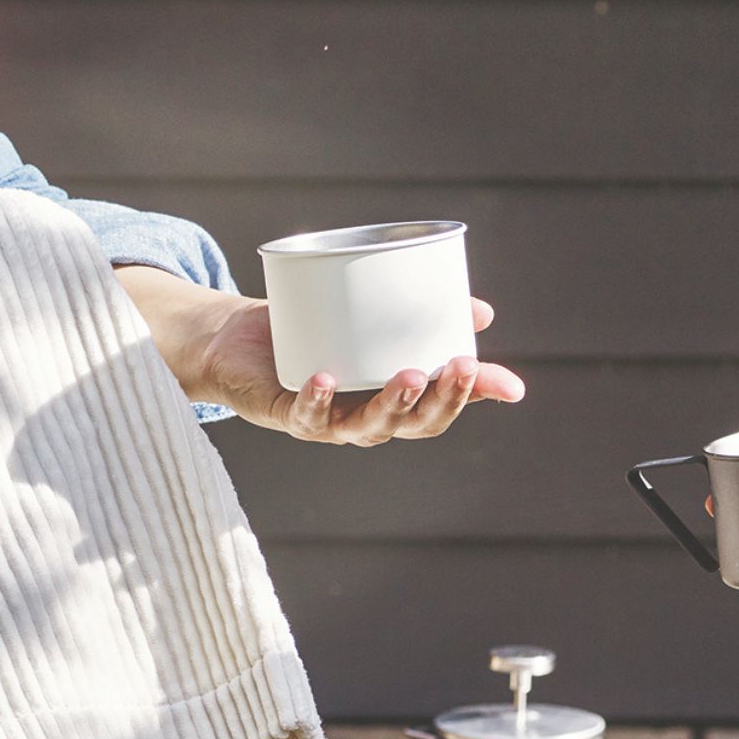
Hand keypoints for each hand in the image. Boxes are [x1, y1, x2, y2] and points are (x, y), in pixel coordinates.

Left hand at [184, 291, 523, 443]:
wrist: (236, 342)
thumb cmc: (311, 333)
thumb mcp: (368, 317)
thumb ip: (418, 314)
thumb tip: (483, 311)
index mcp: (391, 402)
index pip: (440, 407)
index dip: (471, 396)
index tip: (502, 381)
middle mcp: (365, 421)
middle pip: (413, 424)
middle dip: (441, 399)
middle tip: (460, 366)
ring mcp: (329, 423)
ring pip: (368, 427)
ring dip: (393, 405)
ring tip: (410, 375)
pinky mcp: (289, 415)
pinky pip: (307, 416)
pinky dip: (317, 400)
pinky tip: (326, 379)